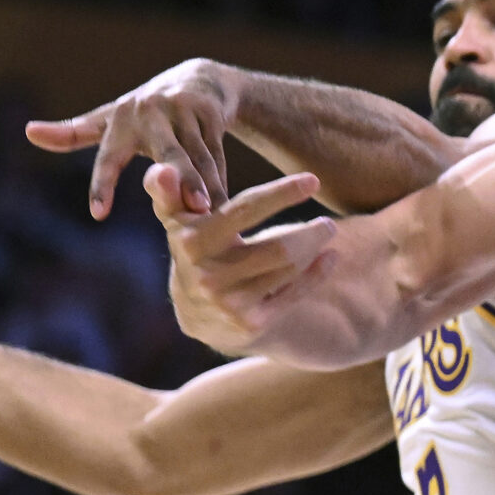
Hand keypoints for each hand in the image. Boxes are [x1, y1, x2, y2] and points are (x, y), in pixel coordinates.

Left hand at [26, 58, 239, 218]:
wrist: (201, 80)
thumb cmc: (146, 111)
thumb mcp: (110, 120)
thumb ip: (73, 132)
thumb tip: (28, 131)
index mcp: (121, 119)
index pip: (108, 156)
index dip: (102, 184)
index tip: (98, 214)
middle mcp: (151, 112)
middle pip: (168, 154)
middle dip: (181, 179)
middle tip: (190, 209)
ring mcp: (184, 111)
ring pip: (198, 157)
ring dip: (207, 185)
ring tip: (214, 213)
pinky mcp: (212, 113)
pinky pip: (216, 153)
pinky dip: (221, 179)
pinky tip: (227, 205)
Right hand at [149, 166, 337, 353]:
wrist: (197, 314)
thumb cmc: (196, 251)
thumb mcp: (178, 222)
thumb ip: (169, 193)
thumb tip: (164, 170)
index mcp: (193, 242)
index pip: (245, 210)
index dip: (281, 194)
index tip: (312, 180)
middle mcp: (209, 275)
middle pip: (279, 249)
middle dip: (310, 233)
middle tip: (329, 222)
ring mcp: (231, 303)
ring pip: (289, 270)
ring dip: (314, 249)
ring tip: (326, 232)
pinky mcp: (251, 324)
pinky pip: (295, 294)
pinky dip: (317, 274)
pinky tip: (330, 257)